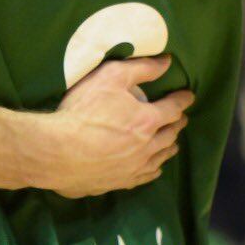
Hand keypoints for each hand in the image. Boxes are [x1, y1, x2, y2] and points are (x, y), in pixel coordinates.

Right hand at [32, 55, 192, 197]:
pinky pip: (144, 177)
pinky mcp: (118, 182)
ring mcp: (133, 168)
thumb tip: (166, 62)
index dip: (182, 100)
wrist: (56, 152)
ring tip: (173, 144)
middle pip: (169, 135)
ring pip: (159, 158)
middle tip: (181, 119)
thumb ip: (141, 68)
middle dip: (177, 124)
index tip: (188, 96)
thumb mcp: (110, 77)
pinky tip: (154, 169)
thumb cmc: (82, 110)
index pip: (172, 108)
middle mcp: (146, 147)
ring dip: (168, 147)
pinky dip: (153, 170)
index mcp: (147, 121)